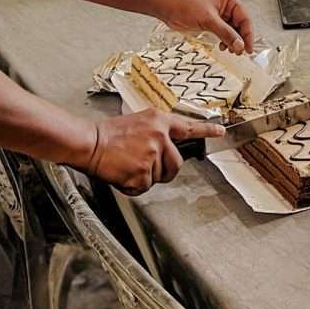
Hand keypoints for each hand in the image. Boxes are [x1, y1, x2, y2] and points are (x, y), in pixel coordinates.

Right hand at [84, 109, 223, 193]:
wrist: (89, 142)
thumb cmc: (108, 133)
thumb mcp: (137, 122)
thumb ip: (155, 131)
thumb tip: (166, 146)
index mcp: (158, 121)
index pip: (188, 127)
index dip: (206, 131)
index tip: (220, 132)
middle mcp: (159, 136)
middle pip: (176, 163)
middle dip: (165, 170)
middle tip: (146, 166)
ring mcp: (152, 155)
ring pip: (159, 177)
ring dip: (145, 176)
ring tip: (128, 164)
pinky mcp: (143, 173)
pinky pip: (145, 187)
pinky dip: (133, 186)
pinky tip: (123, 173)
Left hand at [158, 0, 254, 53]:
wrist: (167, 7)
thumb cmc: (185, 5)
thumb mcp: (209, 20)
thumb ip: (226, 33)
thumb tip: (240, 45)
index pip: (245, 18)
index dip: (248, 35)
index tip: (248, 49)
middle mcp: (226, 4)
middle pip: (240, 25)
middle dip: (239, 39)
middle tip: (239, 52)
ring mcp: (219, 13)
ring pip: (232, 30)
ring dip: (232, 41)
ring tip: (230, 51)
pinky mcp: (211, 20)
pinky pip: (223, 32)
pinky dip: (225, 40)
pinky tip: (222, 46)